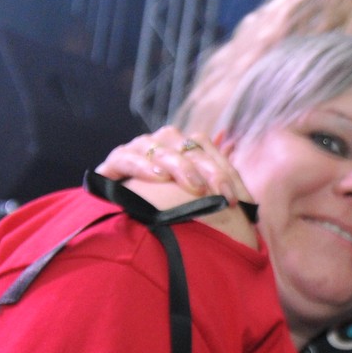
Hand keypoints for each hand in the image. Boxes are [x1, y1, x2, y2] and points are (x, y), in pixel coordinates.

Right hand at [98, 126, 246, 200]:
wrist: (116, 209)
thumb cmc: (160, 201)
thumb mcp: (190, 191)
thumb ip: (211, 169)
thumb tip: (232, 144)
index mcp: (179, 146)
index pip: (205, 147)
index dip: (224, 170)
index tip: (237, 198)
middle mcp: (160, 143)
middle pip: (188, 147)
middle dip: (210, 172)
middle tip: (224, 196)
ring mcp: (136, 149)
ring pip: (161, 149)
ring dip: (180, 167)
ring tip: (196, 187)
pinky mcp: (114, 162)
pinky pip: (127, 159)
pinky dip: (143, 166)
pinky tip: (157, 177)